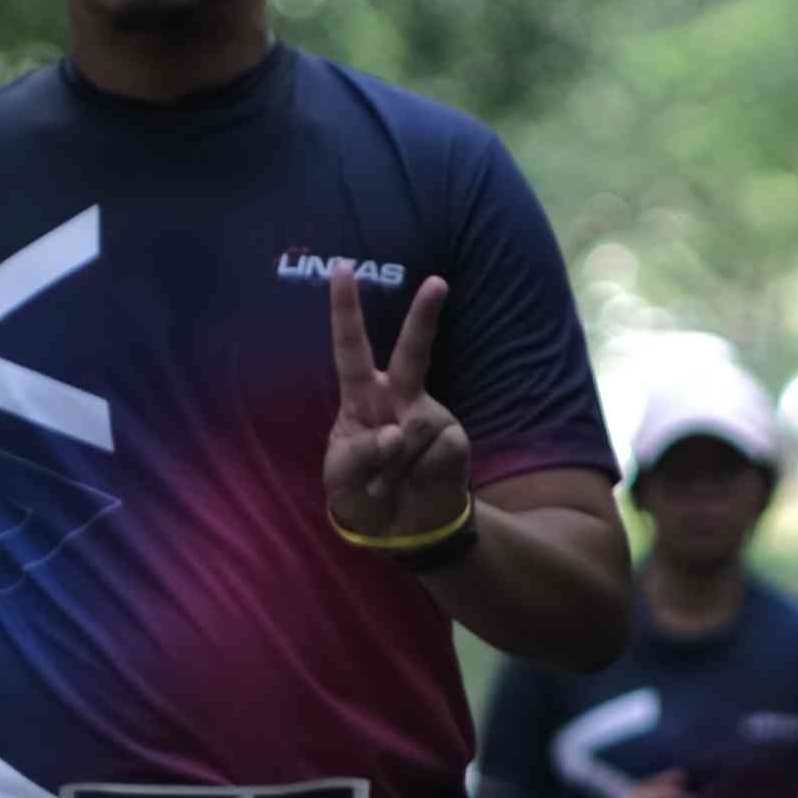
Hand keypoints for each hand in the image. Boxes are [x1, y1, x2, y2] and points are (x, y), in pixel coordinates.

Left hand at [325, 265, 471, 548]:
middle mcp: (399, 398)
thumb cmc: (363, 494)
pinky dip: (421, 475)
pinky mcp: (454, 440)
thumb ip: (359, 453)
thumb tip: (396, 433)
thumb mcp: (342, 479)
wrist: (404, 530)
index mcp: (361, 398)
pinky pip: (437, 452)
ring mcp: (429, 417)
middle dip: (425, 317)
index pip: (350, 349)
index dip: (345, 310)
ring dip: (395, 466)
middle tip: (438, 283)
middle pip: (413, 352)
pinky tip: (418, 483)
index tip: (342, 268)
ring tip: (390, 485)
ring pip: (415, 427)